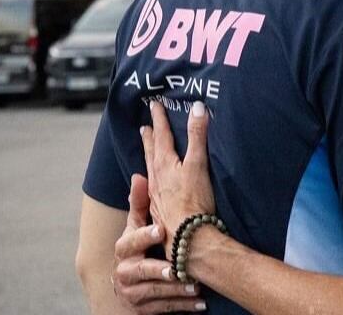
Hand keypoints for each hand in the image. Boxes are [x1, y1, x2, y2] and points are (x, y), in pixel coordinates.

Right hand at [111, 174, 205, 312]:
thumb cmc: (139, 249)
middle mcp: (124, 272)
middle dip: (160, 270)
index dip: (144, 236)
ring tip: (195, 287)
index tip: (161, 229)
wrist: (132, 285)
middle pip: (140, 271)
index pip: (129, 241)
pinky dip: (182, 307)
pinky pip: (163, 309)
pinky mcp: (142, 310)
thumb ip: (140, 205)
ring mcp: (132, 293)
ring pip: (153, 292)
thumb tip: (139, 175)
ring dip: (176, 291)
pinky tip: (199, 304)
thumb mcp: (137, 228)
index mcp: (124, 250)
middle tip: (178, 269)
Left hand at [141, 100, 215, 251]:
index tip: (154, 105)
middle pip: (152, 153)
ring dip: (149, 156)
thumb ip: (197, 135)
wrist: (187, 238)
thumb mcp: (198, 163)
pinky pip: (152, 187)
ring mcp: (157, 196)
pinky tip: (153, 184)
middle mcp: (156, 179)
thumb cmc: (194, 200)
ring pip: (150, 170)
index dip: (159, 119)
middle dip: (150, 138)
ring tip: (147, 149)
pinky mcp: (160, 210)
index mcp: (165, 164)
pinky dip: (152, 178)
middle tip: (144, 127)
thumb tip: (198, 107)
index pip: (161, 136)